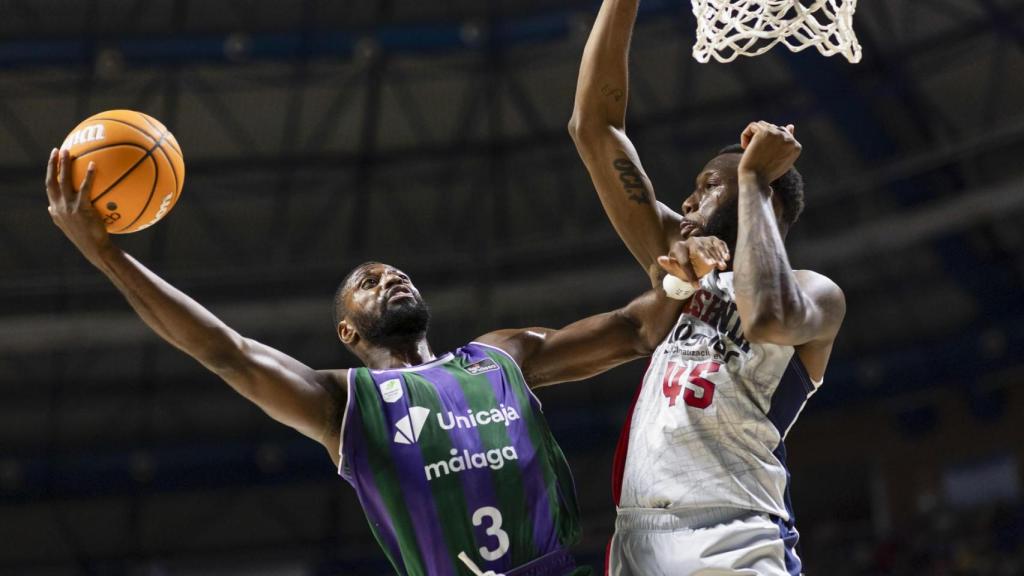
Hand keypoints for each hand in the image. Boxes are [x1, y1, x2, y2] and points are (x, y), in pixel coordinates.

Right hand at [46, 148, 112, 262]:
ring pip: (64, 181)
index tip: (52, 159)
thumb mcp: (67, 226)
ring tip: (69, 152)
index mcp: (55, 209)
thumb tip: (51, 207)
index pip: (49, 186)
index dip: (49, 172)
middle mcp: (58, 207)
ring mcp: (69, 208)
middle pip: (52, 180)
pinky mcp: (81, 209)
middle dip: (53, 164)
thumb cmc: (86, 237)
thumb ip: (58, 215)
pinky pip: (85, 188)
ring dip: (65, 165)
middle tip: (58, 149)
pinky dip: (88, 175)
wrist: (95, 249)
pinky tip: (94, 165)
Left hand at [657, 236, 729, 282]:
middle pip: (699, 249)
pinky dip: (723, 249)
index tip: (696, 286)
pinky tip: (727, 258)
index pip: (684, 261)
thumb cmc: (681, 267)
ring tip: (722, 266)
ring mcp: (702, 240)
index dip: (690, 274)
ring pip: (710, 246)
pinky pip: (718, 243)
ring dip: (717, 256)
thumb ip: (668, 264)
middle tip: (712, 265)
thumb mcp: (674, 268)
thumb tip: (660, 259)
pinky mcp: (712, 240)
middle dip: (706, 257)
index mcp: (679, 248)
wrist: (691, 261)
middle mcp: (691, 241)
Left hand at [737, 121, 800, 183]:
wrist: (756, 181)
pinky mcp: (765, 132)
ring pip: (762, 126)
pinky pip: (752, 126)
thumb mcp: (779, 160)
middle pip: (773, 129)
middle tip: (757, 155)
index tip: (764, 156)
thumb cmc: (766, 174)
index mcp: (796, 147)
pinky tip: (744, 147)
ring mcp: (779, 134)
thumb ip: (786, 144)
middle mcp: (790, 139)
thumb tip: (791, 125)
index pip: (783, 134)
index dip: (769, 144)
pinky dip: (745, 135)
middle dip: (762, 140)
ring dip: (753, 137)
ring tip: (750, 150)